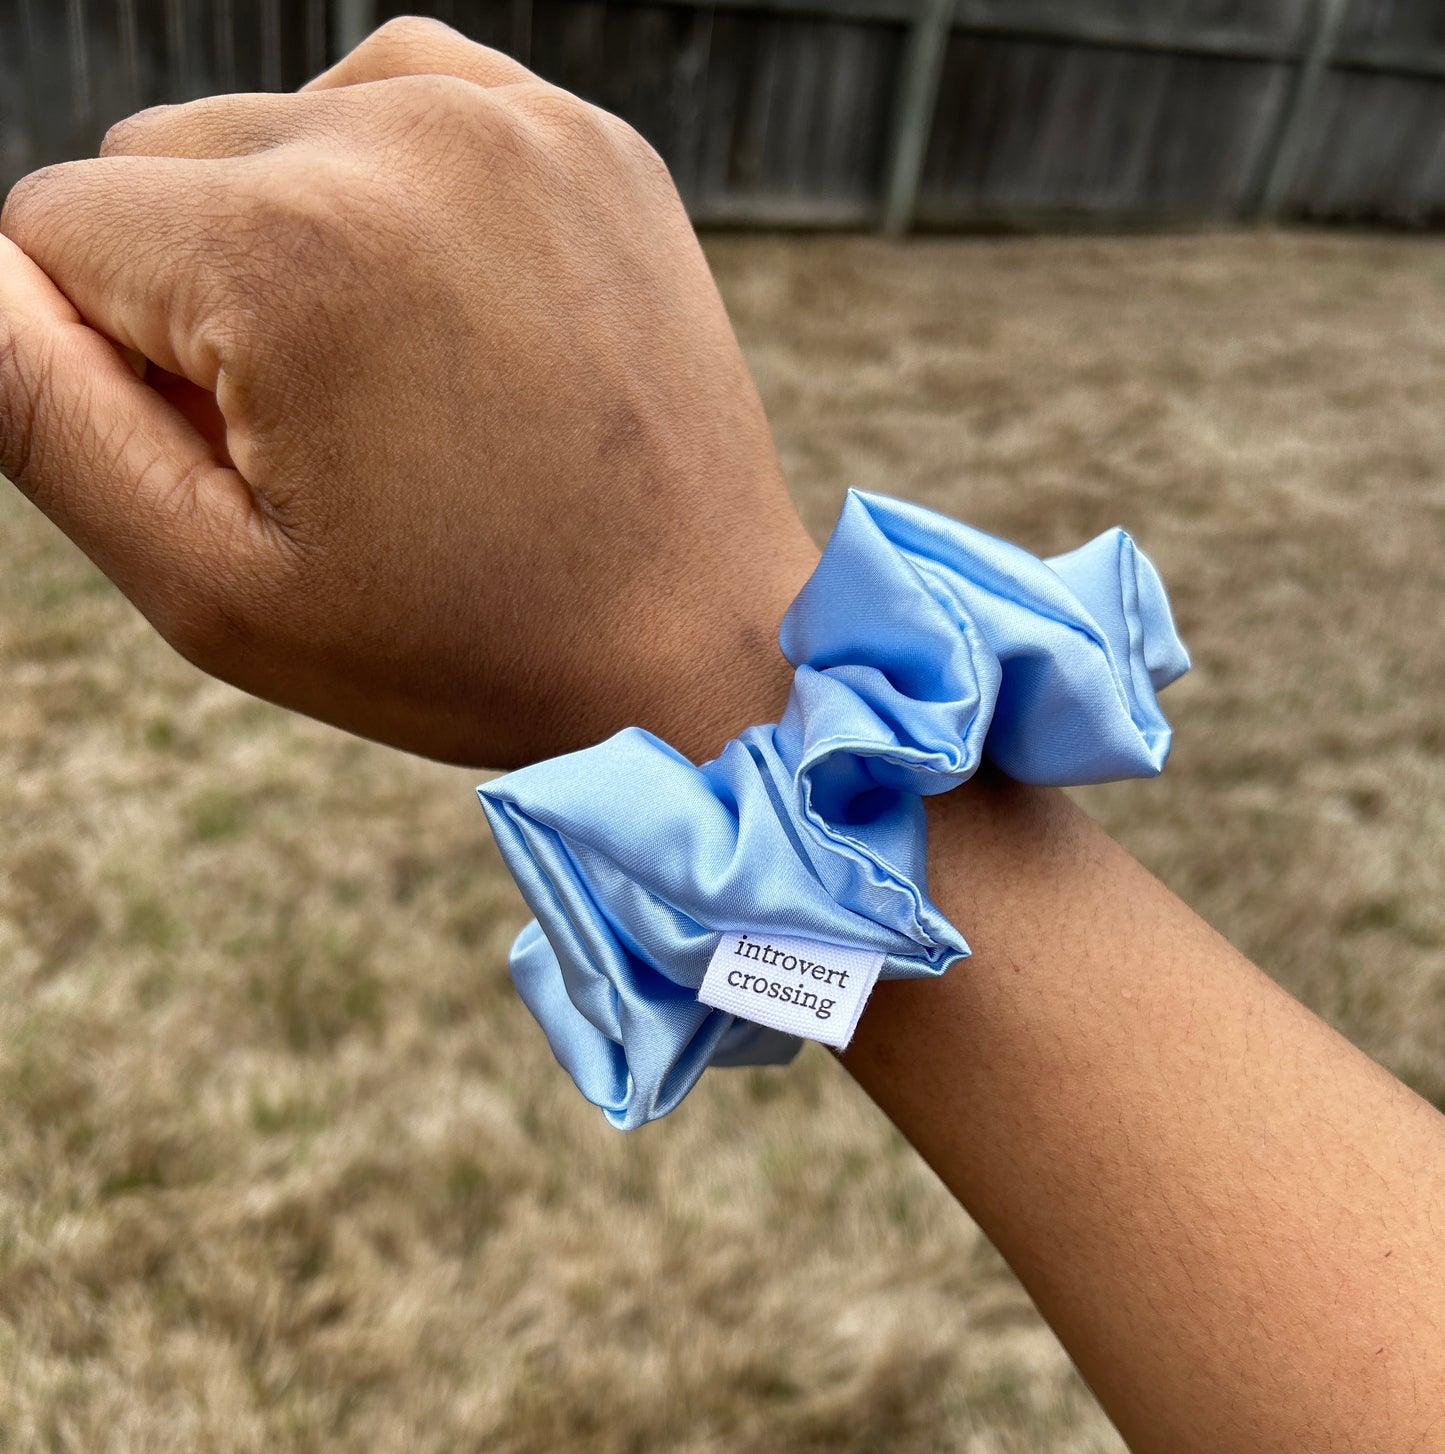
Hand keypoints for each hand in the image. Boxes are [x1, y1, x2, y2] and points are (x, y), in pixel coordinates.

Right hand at [0, 17, 813, 765]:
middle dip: (191, 299)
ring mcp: (506, 117)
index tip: (243, 463)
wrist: (697, 644)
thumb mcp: (217, 584)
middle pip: (151, 162)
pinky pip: (395, 103)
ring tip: (397, 390)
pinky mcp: (579, 130)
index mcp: (285, 256)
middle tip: (335, 445)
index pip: (49, 232)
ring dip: (281, 240)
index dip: (116, 370)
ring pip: (265, 124)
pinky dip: (383, 192)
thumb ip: (45, 415)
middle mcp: (394, 136)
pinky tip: (446, 315)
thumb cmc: (462, 644)